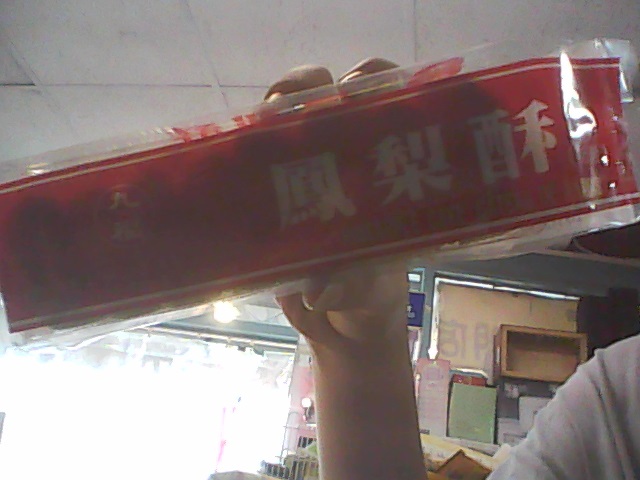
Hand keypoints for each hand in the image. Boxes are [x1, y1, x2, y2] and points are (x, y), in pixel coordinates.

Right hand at [269, 59, 424, 479]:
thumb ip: (354, 282)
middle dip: (304, 88)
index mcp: (385, 170)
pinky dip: (236, 155)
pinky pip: (251, 165)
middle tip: (287, 109)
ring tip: (254, 126)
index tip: (352, 91)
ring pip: (282, 123)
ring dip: (266, 114)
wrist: (344, 329)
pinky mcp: (268, 200)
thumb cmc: (373, 297)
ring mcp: (302, 175)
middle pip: (325, 97)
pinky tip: (224, 157)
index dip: (374, 82)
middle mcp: (344, 161)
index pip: (386, 102)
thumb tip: (321, 289)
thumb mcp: (372, 287)